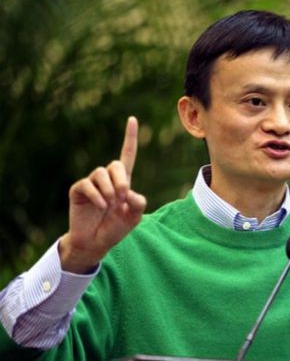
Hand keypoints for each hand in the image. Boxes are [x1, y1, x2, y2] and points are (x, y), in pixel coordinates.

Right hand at [60, 117, 146, 272]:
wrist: (96, 243)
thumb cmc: (116, 228)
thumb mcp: (135, 216)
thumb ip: (139, 202)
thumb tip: (129, 191)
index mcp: (123, 181)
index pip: (128, 155)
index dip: (130, 137)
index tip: (132, 119)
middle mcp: (107, 179)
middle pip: (115, 165)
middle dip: (121, 180)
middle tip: (123, 197)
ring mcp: (91, 183)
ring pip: (101, 173)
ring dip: (109, 190)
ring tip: (111, 205)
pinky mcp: (78, 190)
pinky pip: (87, 185)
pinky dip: (97, 196)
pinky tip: (102, 206)